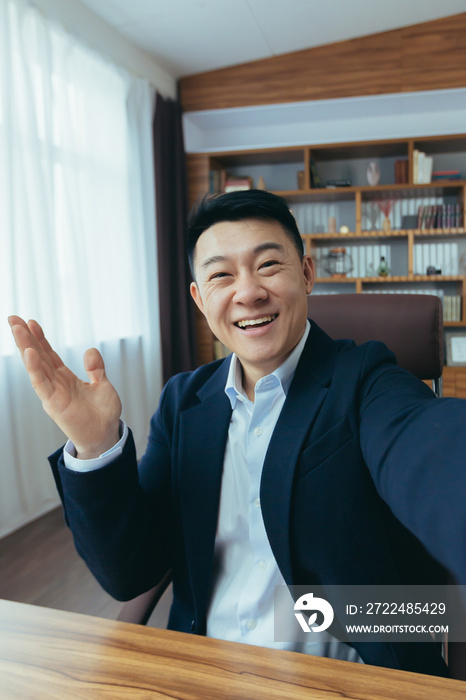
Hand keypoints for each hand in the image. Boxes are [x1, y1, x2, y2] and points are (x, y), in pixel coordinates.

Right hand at [8, 316, 121, 458]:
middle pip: (37, 356)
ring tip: (17, 328)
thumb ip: (95, 368)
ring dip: (25, 346)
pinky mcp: (53, 404)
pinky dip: (34, 369)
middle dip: (25, 337)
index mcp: (64, 378)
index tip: (30, 321)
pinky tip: (29, 353)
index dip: (39, 338)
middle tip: (13, 318)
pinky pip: (41, 383)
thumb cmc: (103, 413)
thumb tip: (90, 350)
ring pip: (35, 366)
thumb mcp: (103, 385)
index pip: (48, 354)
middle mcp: (55, 383)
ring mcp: (52, 393)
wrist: (105, 435)